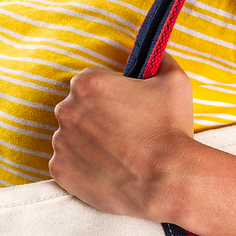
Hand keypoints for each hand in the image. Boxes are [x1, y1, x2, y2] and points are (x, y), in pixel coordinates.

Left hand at [50, 53, 198, 220]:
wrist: (167, 181)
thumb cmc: (171, 131)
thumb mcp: (175, 82)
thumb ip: (160, 60)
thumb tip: (156, 54)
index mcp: (87, 83)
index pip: (92, 84)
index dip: (112, 98)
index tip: (127, 112)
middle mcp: (66, 109)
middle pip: (78, 110)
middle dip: (97, 120)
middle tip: (124, 136)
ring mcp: (60, 142)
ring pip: (71, 138)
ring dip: (89, 144)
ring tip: (118, 156)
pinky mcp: (60, 171)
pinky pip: (66, 165)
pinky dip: (82, 168)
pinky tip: (107, 171)